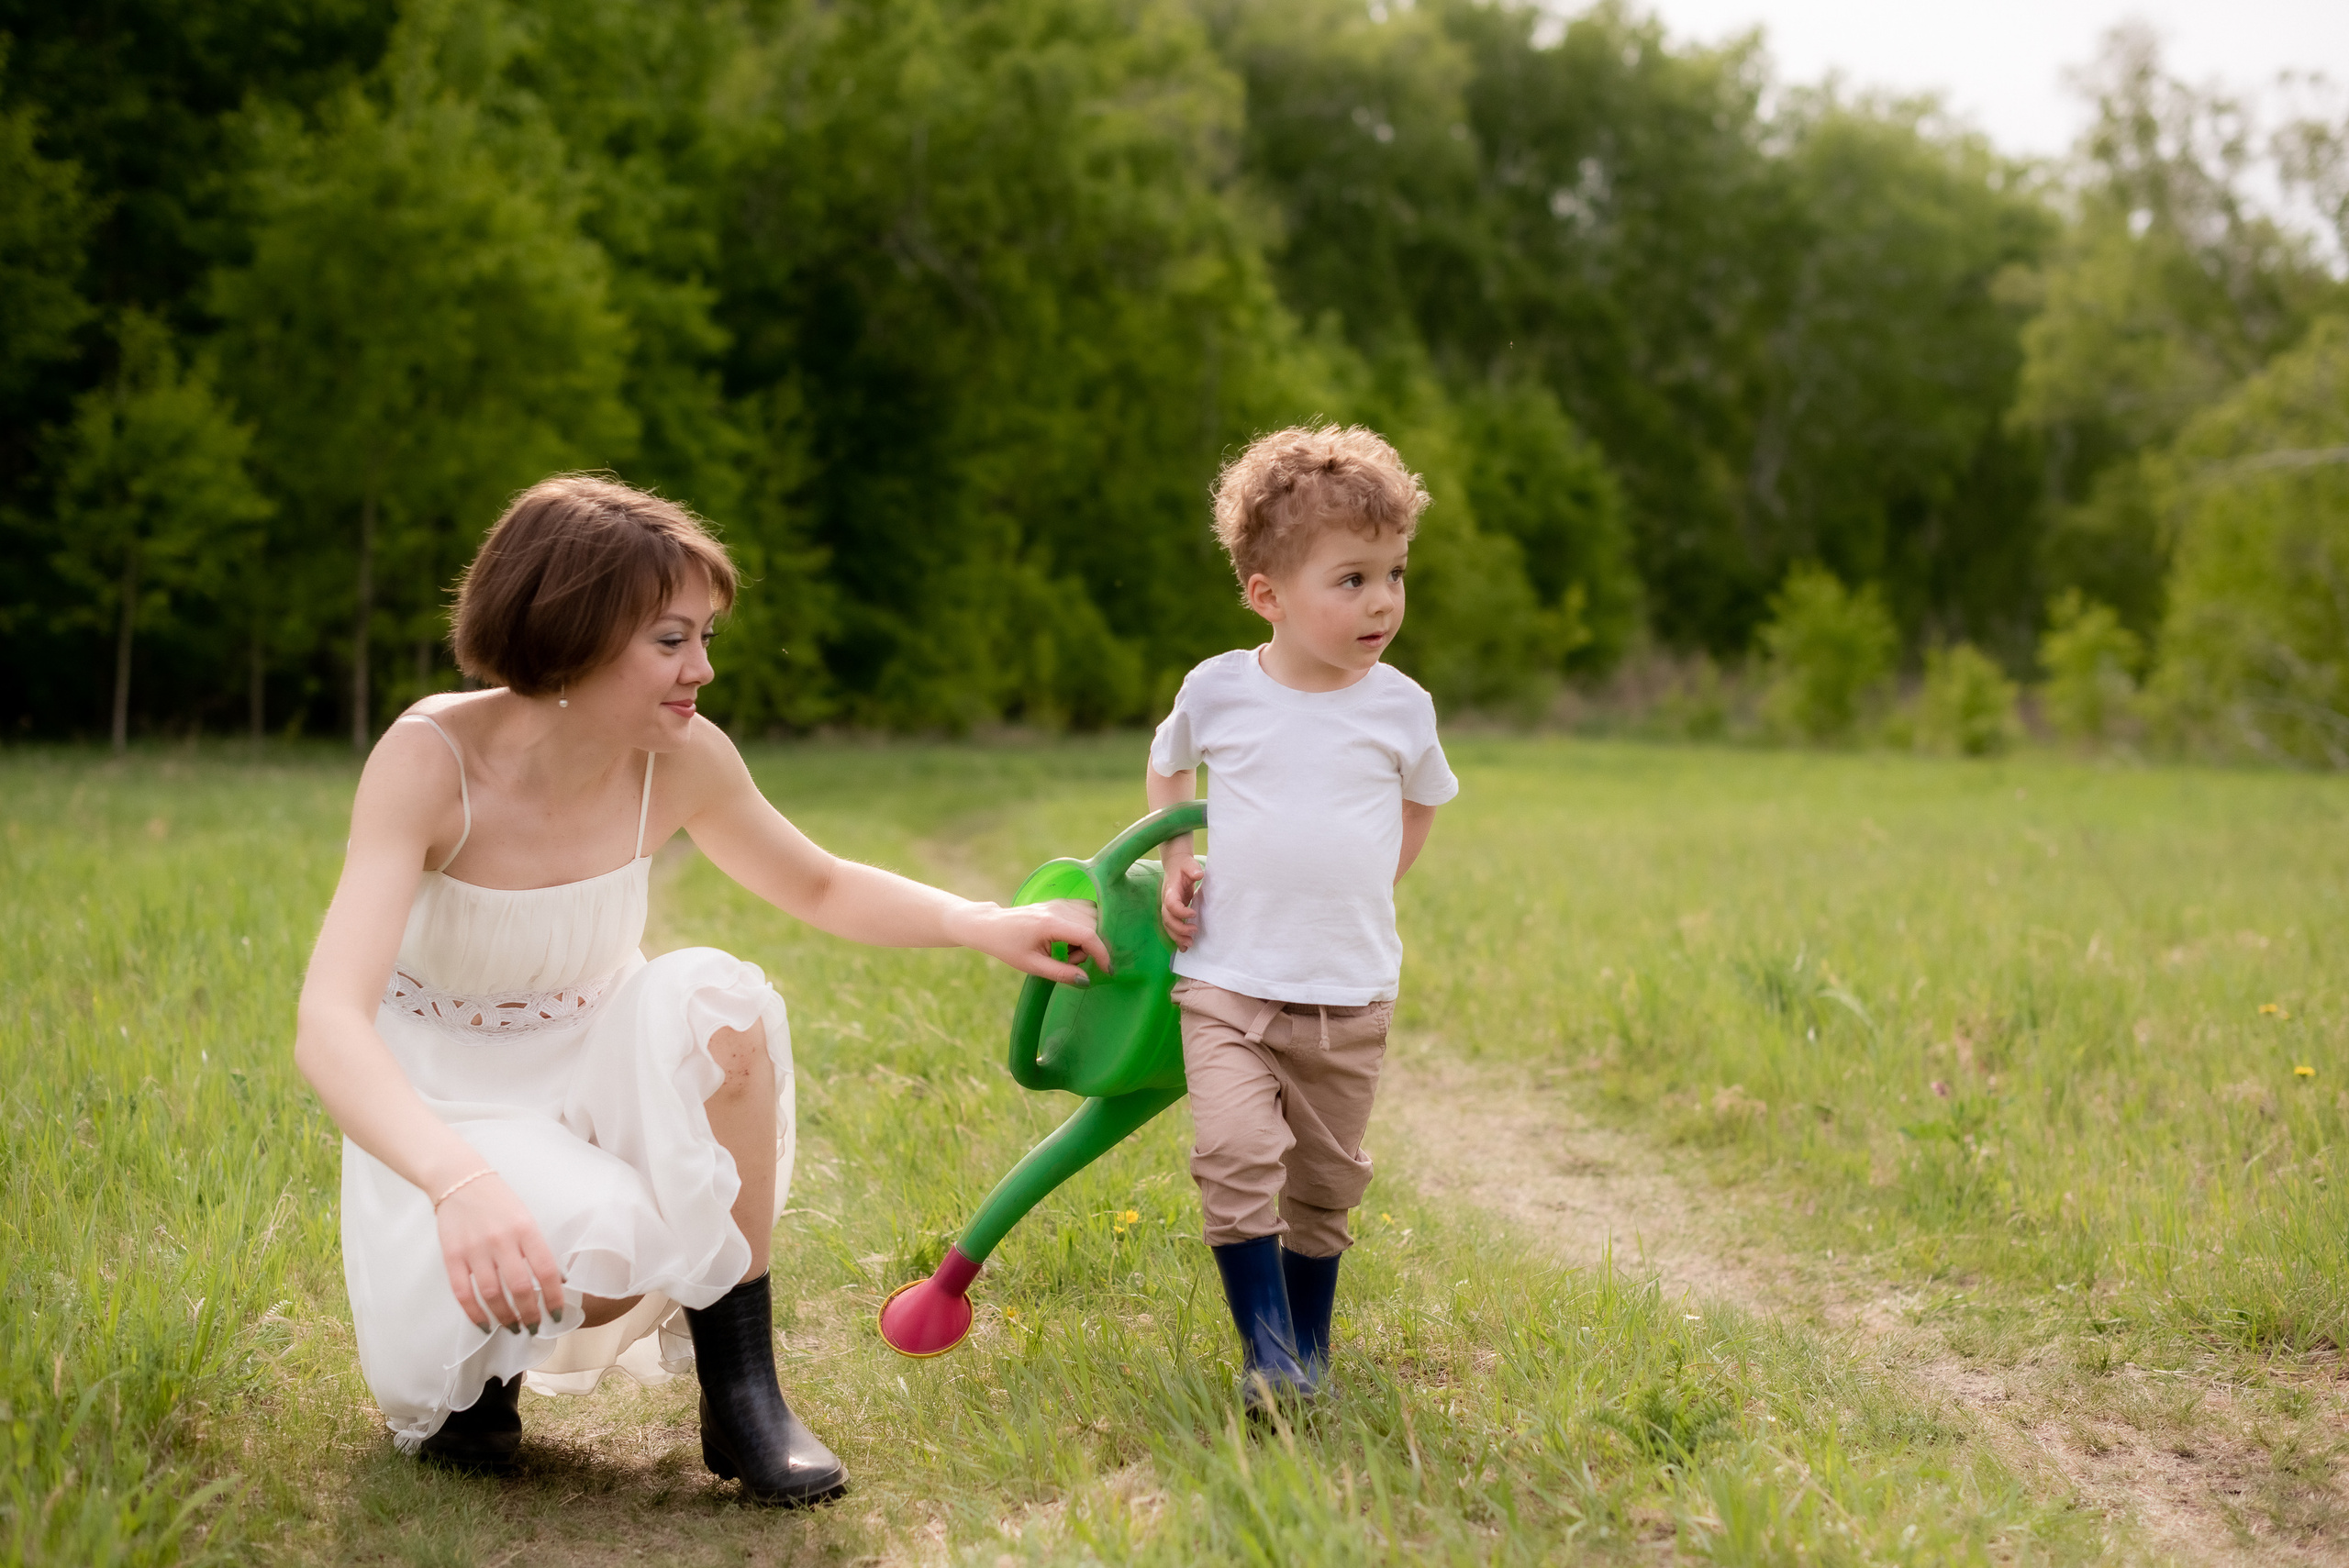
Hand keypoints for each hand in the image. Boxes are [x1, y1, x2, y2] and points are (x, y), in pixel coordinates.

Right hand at [434, 1171, 566, 1332]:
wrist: (459, 1179)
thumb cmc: (498, 1201)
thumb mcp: (526, 1218)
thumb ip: (537, 1248)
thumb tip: (557, 1280)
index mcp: (525, 1229)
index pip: (546, 1270)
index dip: (554, 1297)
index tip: (557, 1314)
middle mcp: (501, 1240)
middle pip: (520, 1288)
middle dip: (530, 1314)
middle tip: (534, 1326)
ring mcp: (475, 1249)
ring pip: (492, 1294)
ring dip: (505, 1317)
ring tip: (513, 1328)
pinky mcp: (452, 1257)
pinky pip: (463, 1293)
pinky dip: (475, 1314)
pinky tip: (485, 1325)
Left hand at [948, 898, 1111, 984]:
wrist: (991, 925)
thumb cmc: (1008, 946)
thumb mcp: (1032, 965)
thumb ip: (1061, 973)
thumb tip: (1086, 981)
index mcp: (1050, 923)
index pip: (1088, 935)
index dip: (1102, 954)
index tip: (1107, 970)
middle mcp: (1059, 908)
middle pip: (1094, 925)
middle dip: (1091, 948)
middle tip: (1070, 962)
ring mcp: (1060, 902)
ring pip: (1093, 918)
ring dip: (1088, 938)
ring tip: (1067, 952)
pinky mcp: (1060, 902)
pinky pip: (1085, 912)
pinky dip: (1084, 928)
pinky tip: (1068, 942)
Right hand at [1160, 859, 1202, 950]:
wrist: (1176, 866)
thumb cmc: (1184, 866)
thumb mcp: (1189, 864)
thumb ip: (1192, 869)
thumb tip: (1199, 874)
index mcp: (1170, 891)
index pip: (1171, 905)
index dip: (1181, 911)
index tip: (1194, 913)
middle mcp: (1167, 902)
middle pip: (1168, 919)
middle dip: (1179, 929)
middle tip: (1194, 932)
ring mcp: (1168, 909)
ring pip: (1168, 927)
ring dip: (1177, 937)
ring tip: (1190, 944)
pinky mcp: (1173, 913)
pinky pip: (1172, 928)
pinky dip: (1177, 939)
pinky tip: (1184, 948)